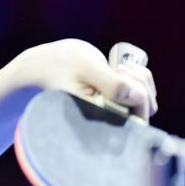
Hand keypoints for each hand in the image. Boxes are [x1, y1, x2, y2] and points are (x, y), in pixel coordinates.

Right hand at [11, 39, 158, 120]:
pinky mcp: (111, 100)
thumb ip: (112, 83)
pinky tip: (122, 67)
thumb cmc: (57, 67)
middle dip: (142, 83)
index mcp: (100, 118)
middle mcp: (108, 119)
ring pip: (144, 101)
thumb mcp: (84, 69)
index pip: (138, 117)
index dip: (139, 93)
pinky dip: (136, 78)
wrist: (39, 68)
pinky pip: (137, 94)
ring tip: (121, 66)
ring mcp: (111, 110)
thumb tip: (138, 97)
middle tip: (121, 67)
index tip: (121, 71)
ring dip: (141, 79)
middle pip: (146, 109)